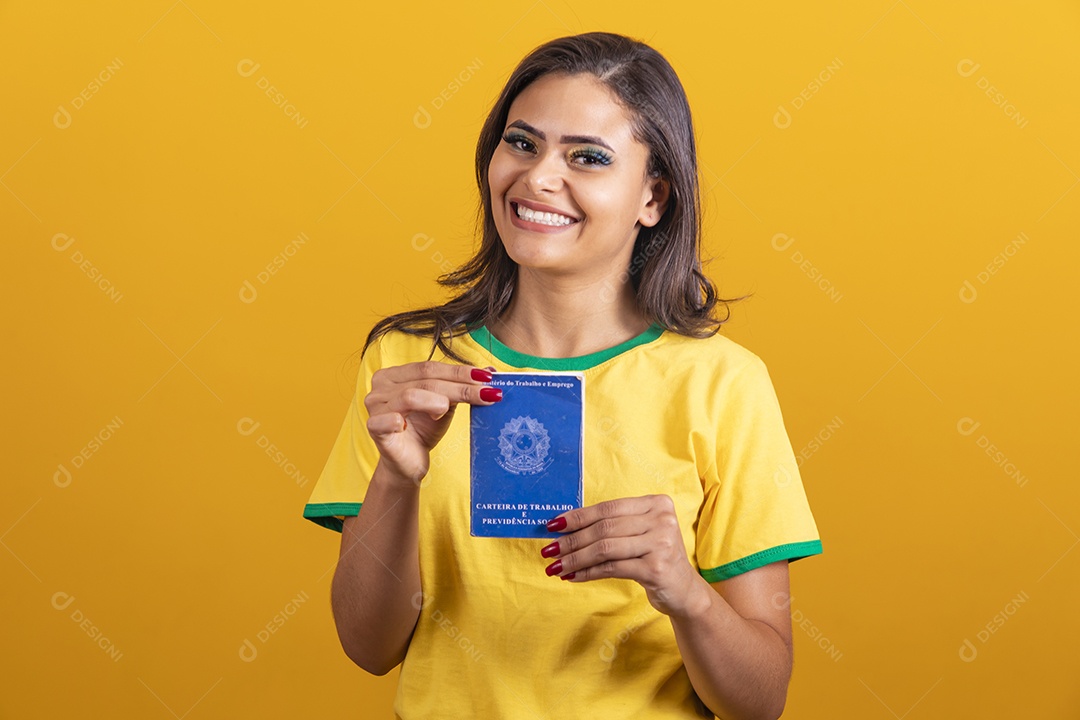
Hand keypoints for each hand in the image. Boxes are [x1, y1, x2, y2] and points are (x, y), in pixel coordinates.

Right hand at [365, 361, 500, 486]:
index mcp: (395, 374)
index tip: (487, 376)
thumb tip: (490, 370)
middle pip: (425, 379)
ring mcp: (374, 405)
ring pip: (410, 395)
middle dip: (459, 386)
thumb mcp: (444, 404)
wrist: (408, 463)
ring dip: (436, 400)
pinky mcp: (373, 427)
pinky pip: (388, 419)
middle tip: (487, 393)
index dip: (459, 371)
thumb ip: (460, 386)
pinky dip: (400, 420)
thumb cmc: (423, 429)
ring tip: (446, 409)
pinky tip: (407, 425)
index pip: (429, 367)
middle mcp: (381, 386)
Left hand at [540, 494, 704, 616]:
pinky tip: (573, 577)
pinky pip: (612, 568)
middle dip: (572, 540)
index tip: (553, 525)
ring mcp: (661, 543)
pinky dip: (588, 572)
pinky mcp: (656, 568)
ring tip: (556, 566)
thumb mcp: (640, 534)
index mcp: (657, 503)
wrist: (684, 590)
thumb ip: (613, 525)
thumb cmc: (655, 557)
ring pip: (605, 548)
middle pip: (605, 528)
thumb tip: (565, 527)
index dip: (578, 516)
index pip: (608, 508)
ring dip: (575, 558)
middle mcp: (662, 519)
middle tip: (548, 549)